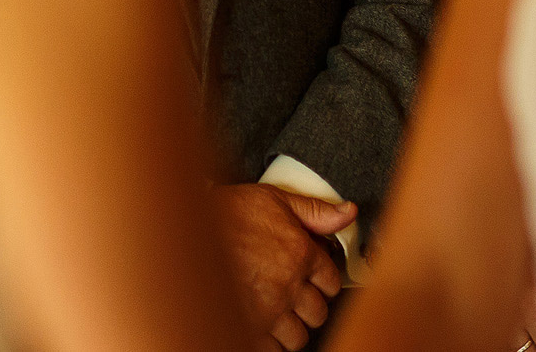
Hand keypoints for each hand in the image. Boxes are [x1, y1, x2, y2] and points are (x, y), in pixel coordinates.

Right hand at [214, 183, 356, 351]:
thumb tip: (349, 213)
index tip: (313, 281)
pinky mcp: (247, 326)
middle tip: (294, 298)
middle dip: (309, 307)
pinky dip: (270, 343)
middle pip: (318, 314)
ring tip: (278, 315)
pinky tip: (262, 328)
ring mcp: (267, 309)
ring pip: (298, 337)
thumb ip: (316, 210)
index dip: (324, 282)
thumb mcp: (276, 199)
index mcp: (301, 254)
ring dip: (291, 328)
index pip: (332, 283)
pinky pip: (272, 349)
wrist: (187, 229)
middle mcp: (288, 285)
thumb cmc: (228, 213)